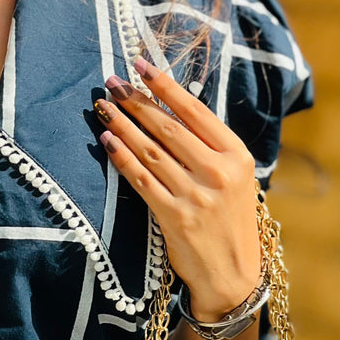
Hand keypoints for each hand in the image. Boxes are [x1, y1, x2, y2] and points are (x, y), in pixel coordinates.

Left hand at [93, 56, 260, 322]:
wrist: (233, 274)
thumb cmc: (230, 218)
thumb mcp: (235, 176)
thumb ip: (209, 145)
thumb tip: (170, 104)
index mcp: (236, 156)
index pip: (195, 111)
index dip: (165, 86)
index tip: (141, 65)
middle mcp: (218, 173)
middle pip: (168, 127)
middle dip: (136, 101)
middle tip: (113, 81)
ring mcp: (195, 196)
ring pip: (149, 150)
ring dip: (122, 124)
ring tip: (103, 106)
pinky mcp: (174, 217)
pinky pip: (140, 180)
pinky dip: (121, 157)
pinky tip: (107, 140)